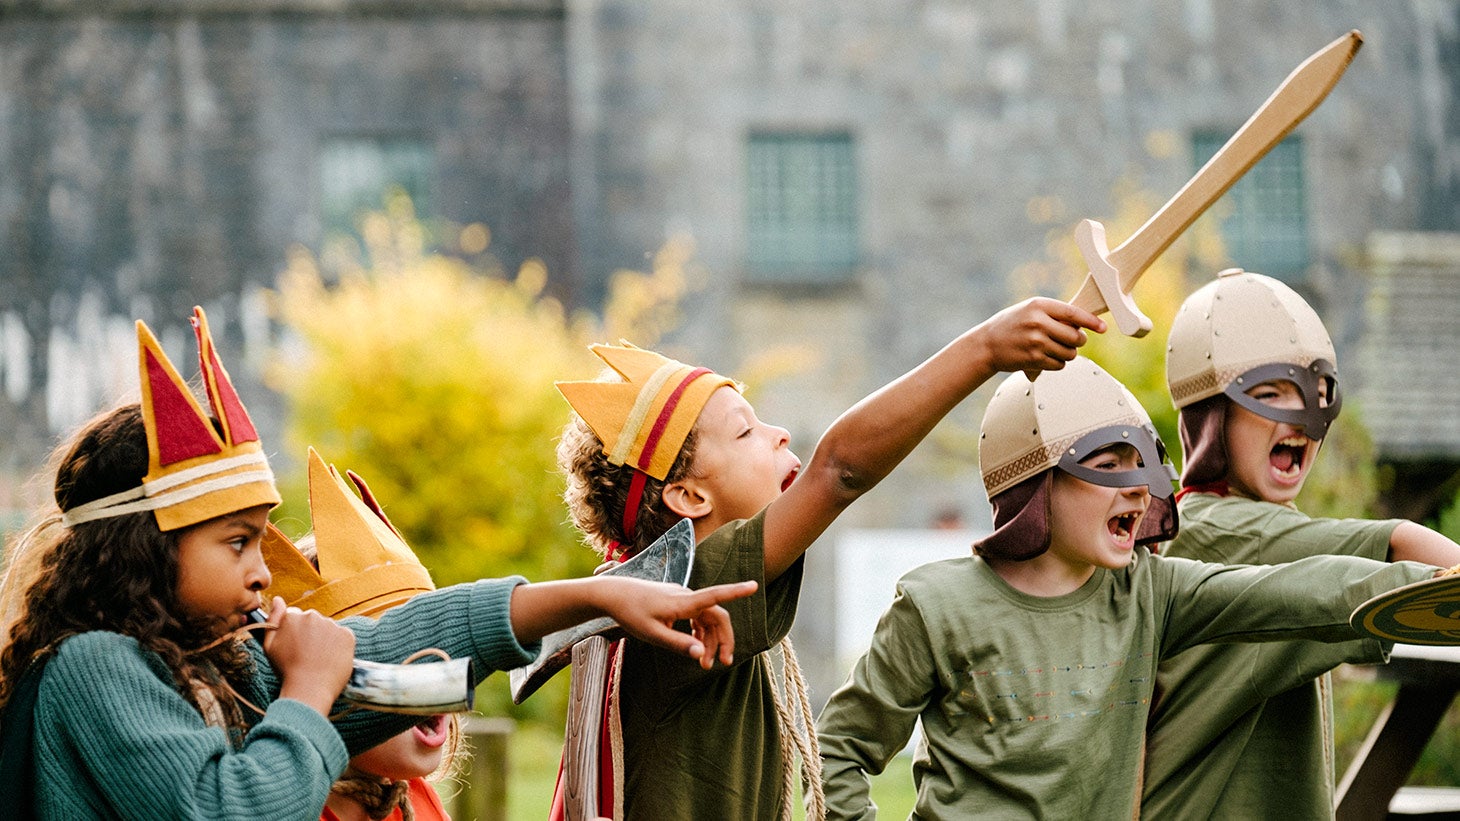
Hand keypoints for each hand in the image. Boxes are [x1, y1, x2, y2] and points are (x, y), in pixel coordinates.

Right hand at [262, 596, 354, 714]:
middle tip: (306, 654)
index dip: (294, 632)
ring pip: (327, 628)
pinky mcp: (347, 634)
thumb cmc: (286, 670)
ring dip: (324, 638)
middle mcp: (313, 616)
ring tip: (318, 659)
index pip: (295, 616)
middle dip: (310, 633)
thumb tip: (278, 599)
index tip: (294, 646)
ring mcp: (331, 625)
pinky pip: (342, 636)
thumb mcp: (269, 646)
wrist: (309, 689)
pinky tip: (330, 659)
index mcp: (292, 617)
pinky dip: (338, 645)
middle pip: (312, 620)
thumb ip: (273, 619)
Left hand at [594, 577, 757, 668]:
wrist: (613, 594)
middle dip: (723, 640)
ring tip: (704, 664)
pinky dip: (702, 632)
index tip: (755, 585)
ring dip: (711, 640)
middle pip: (717, 616)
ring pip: (708, 618)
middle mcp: (686, 596)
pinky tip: (698, 646)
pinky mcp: (677, 601)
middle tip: (723, 664)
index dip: (736, 591)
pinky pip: (698, 616)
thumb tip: (702, 654)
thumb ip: (678, 644)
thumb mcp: (652, 634)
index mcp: (683, 602)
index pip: (715, 596)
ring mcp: (682, 598)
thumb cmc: (631, 613)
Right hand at [976, 297, 1104, 373]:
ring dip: (1067, 354)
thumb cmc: (1010, 325)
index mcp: (1039, 305)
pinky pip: (1060, 365)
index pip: (1073, 314)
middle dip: (1078, 341)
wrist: (986, 344)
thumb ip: (1054, 314)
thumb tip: (1083, 326)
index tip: (1103, 327)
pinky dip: (1057, 363)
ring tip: (1053, 349)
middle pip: (1076, 337)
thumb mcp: (1029, 310)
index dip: (1091, 322)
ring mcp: (1036, 342)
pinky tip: (1045, 357)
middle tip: (1072, 340)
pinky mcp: (1034, 360)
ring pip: (1070, 353)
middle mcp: (1038, 323)